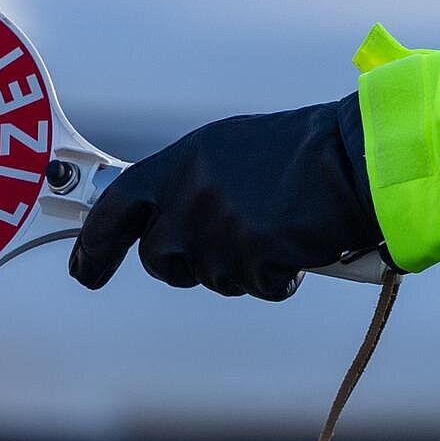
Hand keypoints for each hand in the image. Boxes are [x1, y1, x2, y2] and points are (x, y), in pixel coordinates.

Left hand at [70, 96, 378, 299]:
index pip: (116, 207)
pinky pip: (258, 287)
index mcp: (182, 162)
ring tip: (279, 229)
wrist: (357, 156)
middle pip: (161, 258)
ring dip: (245, 267)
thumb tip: (167, 220)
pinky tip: (300, 245)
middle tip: (227, 249)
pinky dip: (281, 277)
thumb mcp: (230, 153)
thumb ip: (191, 184)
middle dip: (188, 264)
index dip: (94, 244)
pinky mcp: (253, 253)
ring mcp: (219, 224)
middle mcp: (191, 193)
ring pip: (213, 277)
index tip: (83, 271)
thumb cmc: (303, 153)